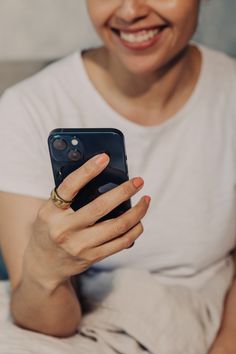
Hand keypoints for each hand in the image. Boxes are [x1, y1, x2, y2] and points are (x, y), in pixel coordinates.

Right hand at [26, 153, 149, 289]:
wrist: (44, 264)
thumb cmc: (49, 230)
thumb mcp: (50, 211)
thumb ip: (68, 196)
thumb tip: (100, 176)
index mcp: (51, 213)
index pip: (70, 187)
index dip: (87, 170)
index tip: (104, 157)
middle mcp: (64, 230)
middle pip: (100, 207)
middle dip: (124, 191)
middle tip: (138, 181)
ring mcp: (80, 246)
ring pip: (117, 226)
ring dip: (137, 212)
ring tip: (145, 200)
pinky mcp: (92, 257)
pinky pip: (120, 243)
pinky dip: (134, 230)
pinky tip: (139, 221)